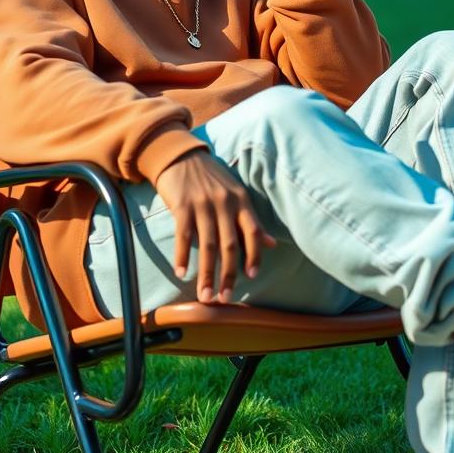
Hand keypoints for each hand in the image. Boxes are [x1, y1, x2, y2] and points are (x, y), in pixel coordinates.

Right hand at [154, 149, 276, 303]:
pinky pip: (183, 236)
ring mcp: (203, 204)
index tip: (250, 277)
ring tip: (204, 295)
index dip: (254, 256)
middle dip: (228, 274)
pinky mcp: (182, 205)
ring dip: (206, 273)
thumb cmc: (210, 177)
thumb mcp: (235, 193)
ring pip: (207, 245)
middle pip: (229, 245)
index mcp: (241, 200)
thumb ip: (252, 220)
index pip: (253, 232)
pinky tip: (181, 272)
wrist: (180, 155)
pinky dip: (182, 256)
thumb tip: (272, 244)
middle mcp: (224, 203)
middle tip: (224, 297)